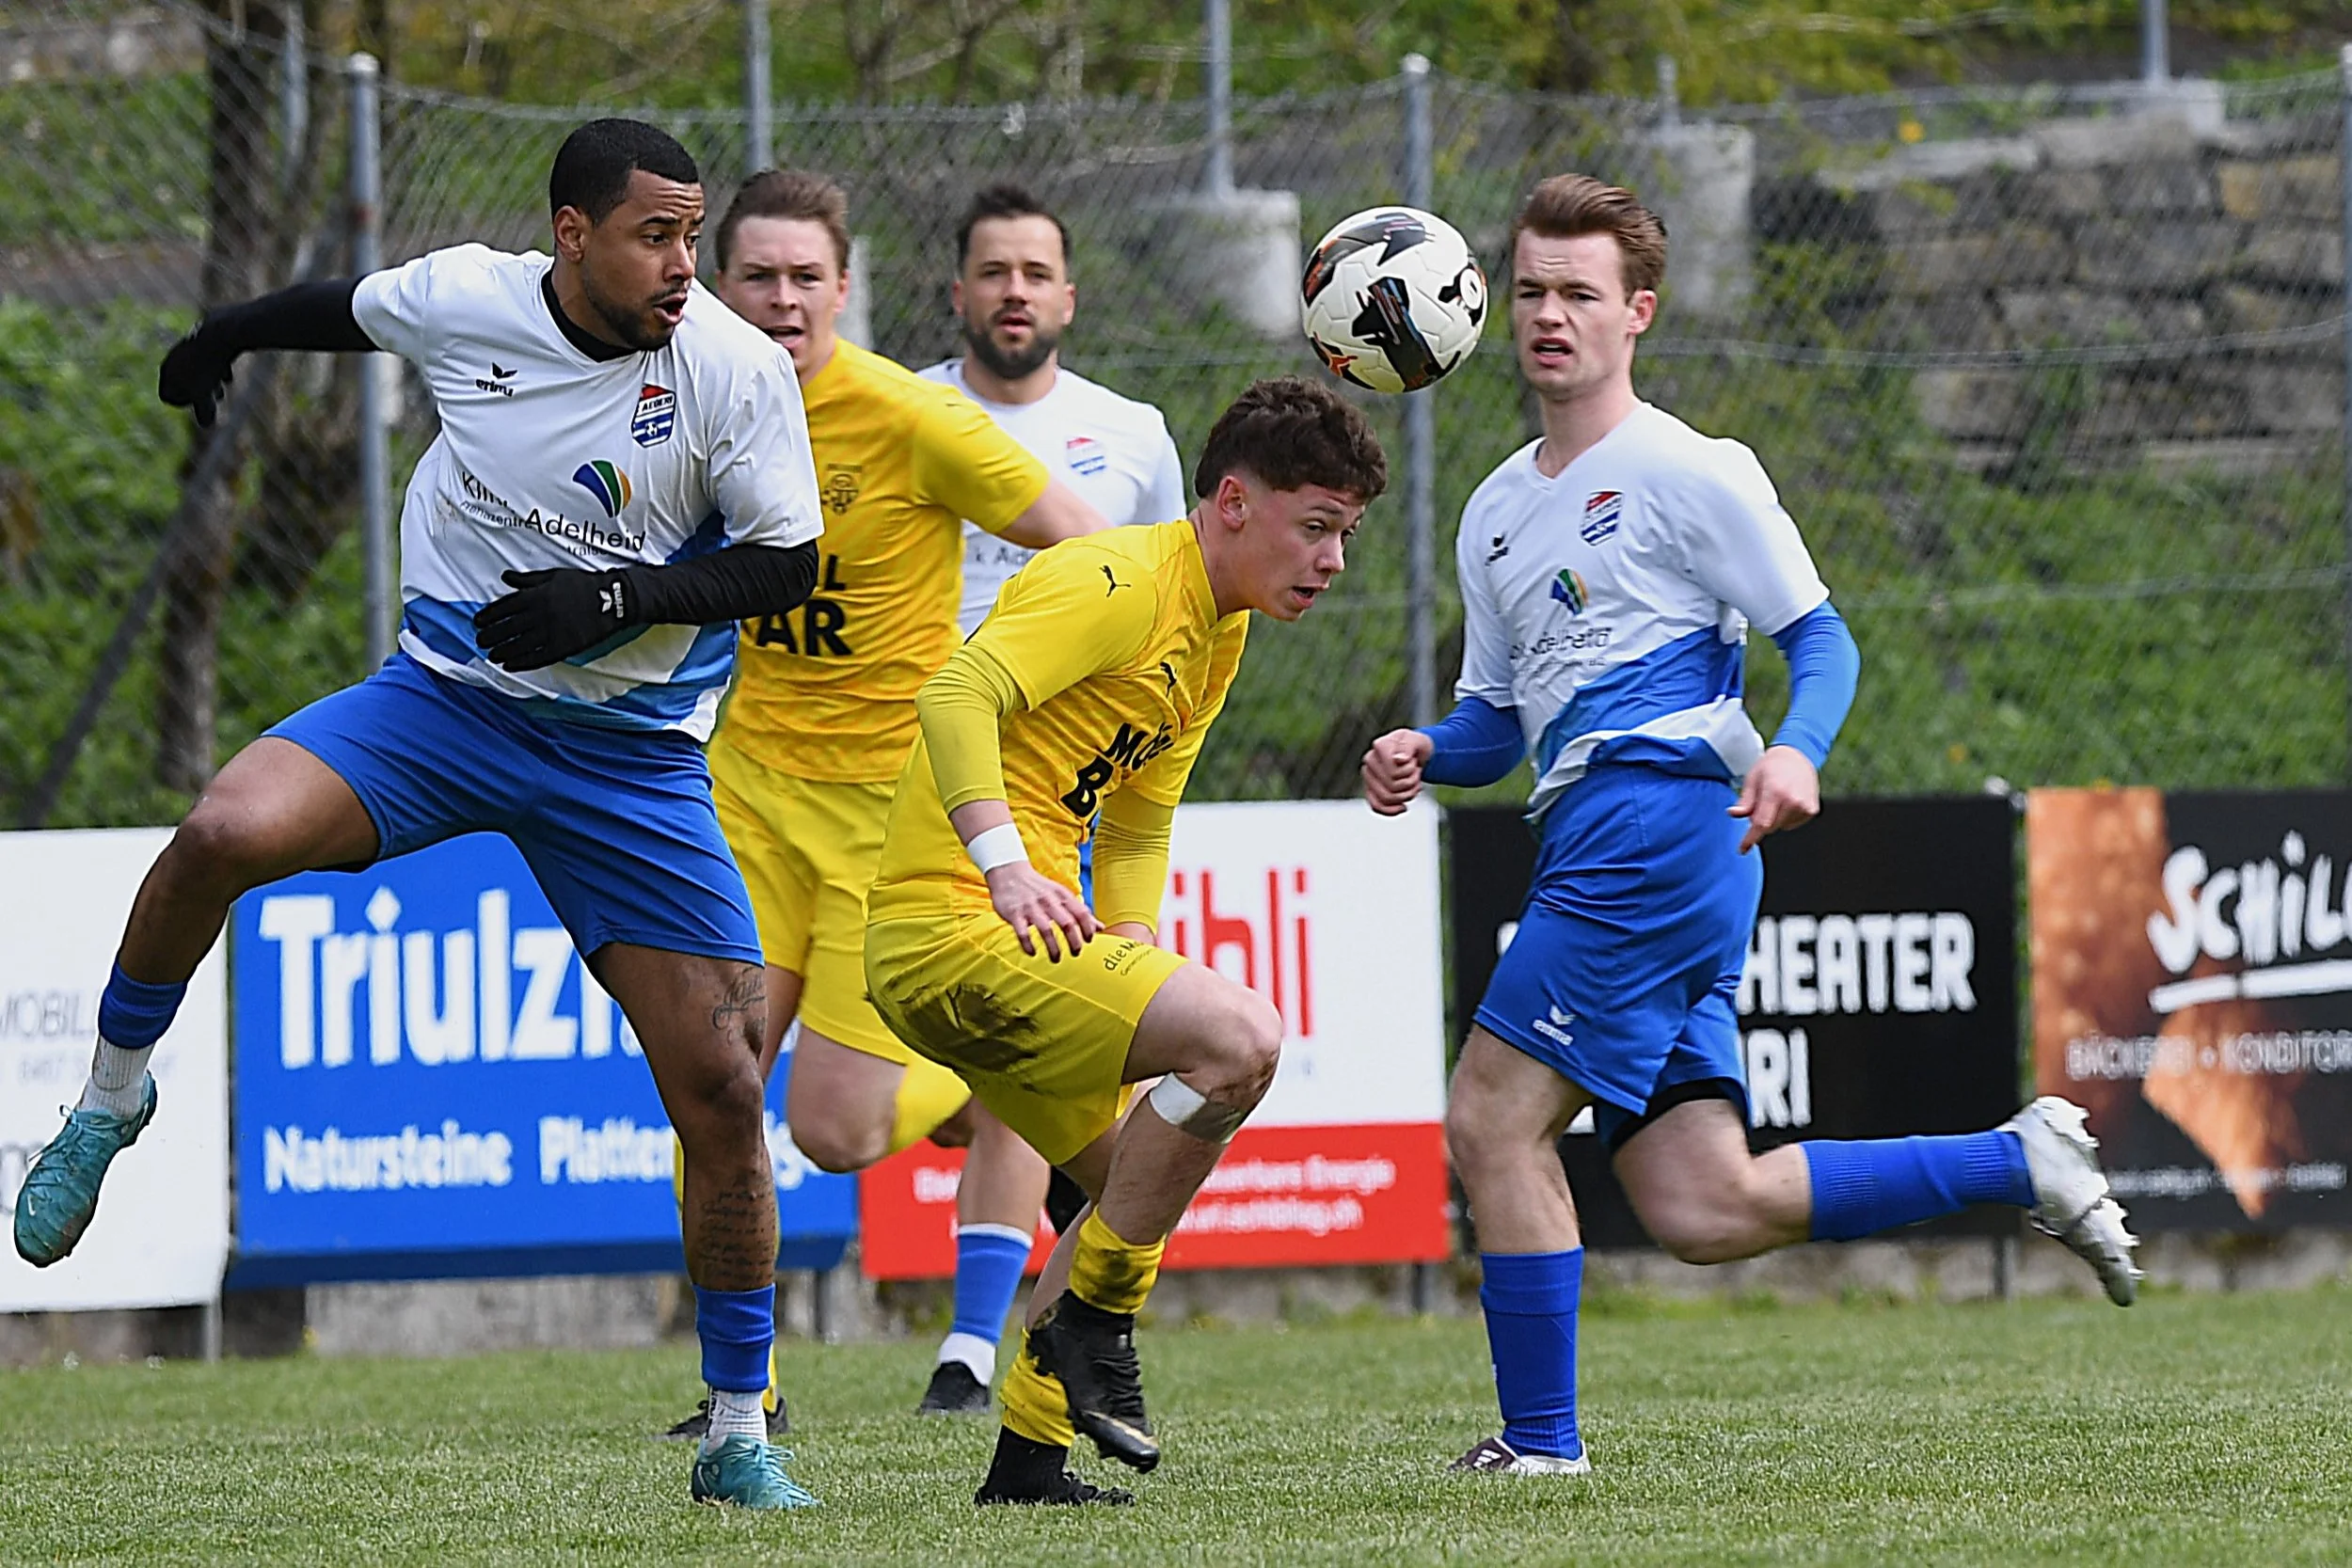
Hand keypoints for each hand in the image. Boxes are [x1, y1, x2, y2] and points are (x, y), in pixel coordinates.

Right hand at [157, 326, 237, 427]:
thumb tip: (206, 425)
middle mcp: (174, 359)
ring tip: (224, 383)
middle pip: (184, 384)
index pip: (168, 396)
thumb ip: (205, 411)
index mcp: (167, 371)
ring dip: (211, 382)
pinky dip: (217, 368)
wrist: (220, 332)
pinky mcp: (203, 341)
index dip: (184, 404)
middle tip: (218, 396)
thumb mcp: (205, 393)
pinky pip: (208, 360)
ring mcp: (187, 348)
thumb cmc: (209, 366)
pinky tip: (227, 372)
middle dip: (202, 394)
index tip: (198, 402)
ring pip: (198, 372)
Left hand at [472, 567, 633, 671]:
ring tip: (491, 655)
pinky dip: (521, 663)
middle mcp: (539, 615)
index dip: (487, 616)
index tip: (477, 622)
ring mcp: (550, 632)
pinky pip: (537, 658)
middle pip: (506, 628)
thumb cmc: (582, 585)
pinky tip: (509, 666)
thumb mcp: (553, 575)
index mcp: (535, 595)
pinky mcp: (562, 647)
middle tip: (480, 641)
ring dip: (502, 651)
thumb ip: (527, 579)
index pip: (503, 607)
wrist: (612, 600)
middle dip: (490, 636)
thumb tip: (505, 577)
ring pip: (518, 645)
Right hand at [985, 861, 1099, 961]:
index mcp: (1062, 896)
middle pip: (1067, 923)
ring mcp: (1031, 907)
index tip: (1089, 941)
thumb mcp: (1061, 895)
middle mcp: (1048, 901)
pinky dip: (1028, 945)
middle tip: (1076, 953)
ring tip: (1056, 959)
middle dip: (1074, 942)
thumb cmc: (1039, 888)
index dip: (1087, 929)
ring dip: (1053, 948)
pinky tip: (1033, 953)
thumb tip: (1101, 928)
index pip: (1081, 913)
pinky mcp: (1014, 914)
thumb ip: (1080, 912)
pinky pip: (1022, 933)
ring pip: (1046, 930)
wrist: (1008, 873)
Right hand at [1361, 728, 1432, 815]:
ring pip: (1386, 798)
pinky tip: (1403, 807)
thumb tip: (1399, 759)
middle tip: (1416, 773)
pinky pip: (1376, 807)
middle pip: (1392, 786)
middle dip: (1411, 783)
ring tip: (1413, 785)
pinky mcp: (1370, 790)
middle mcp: (1370, 761)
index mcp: (1380, 746)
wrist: (1414, 754)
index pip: (1393, 771)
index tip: (1413, 761)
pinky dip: (1392, 810)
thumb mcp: (1418, 741)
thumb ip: (1409, 747)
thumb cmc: (1415, 746)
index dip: (1409, 771)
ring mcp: (1368, 776)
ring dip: (1406, 795)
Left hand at [1729, 745, 1819, 853]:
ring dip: (1774, 819)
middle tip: (1762, 802)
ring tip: (1777, 798)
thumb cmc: (1772, 766)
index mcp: (1775, 792)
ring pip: (1781, 827)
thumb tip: (1733, 814)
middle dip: (1760, 821)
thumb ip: (1744, 801)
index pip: (1761, 823)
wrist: (1798, 756)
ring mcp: (1805, 806)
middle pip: (1770, 827)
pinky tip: (1787, 801)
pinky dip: (1785, 817)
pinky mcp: (1812, 810)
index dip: (1750, 838)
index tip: (1743, 849)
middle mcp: (1793, 800)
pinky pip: (1792, 823)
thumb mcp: (1752, 779)